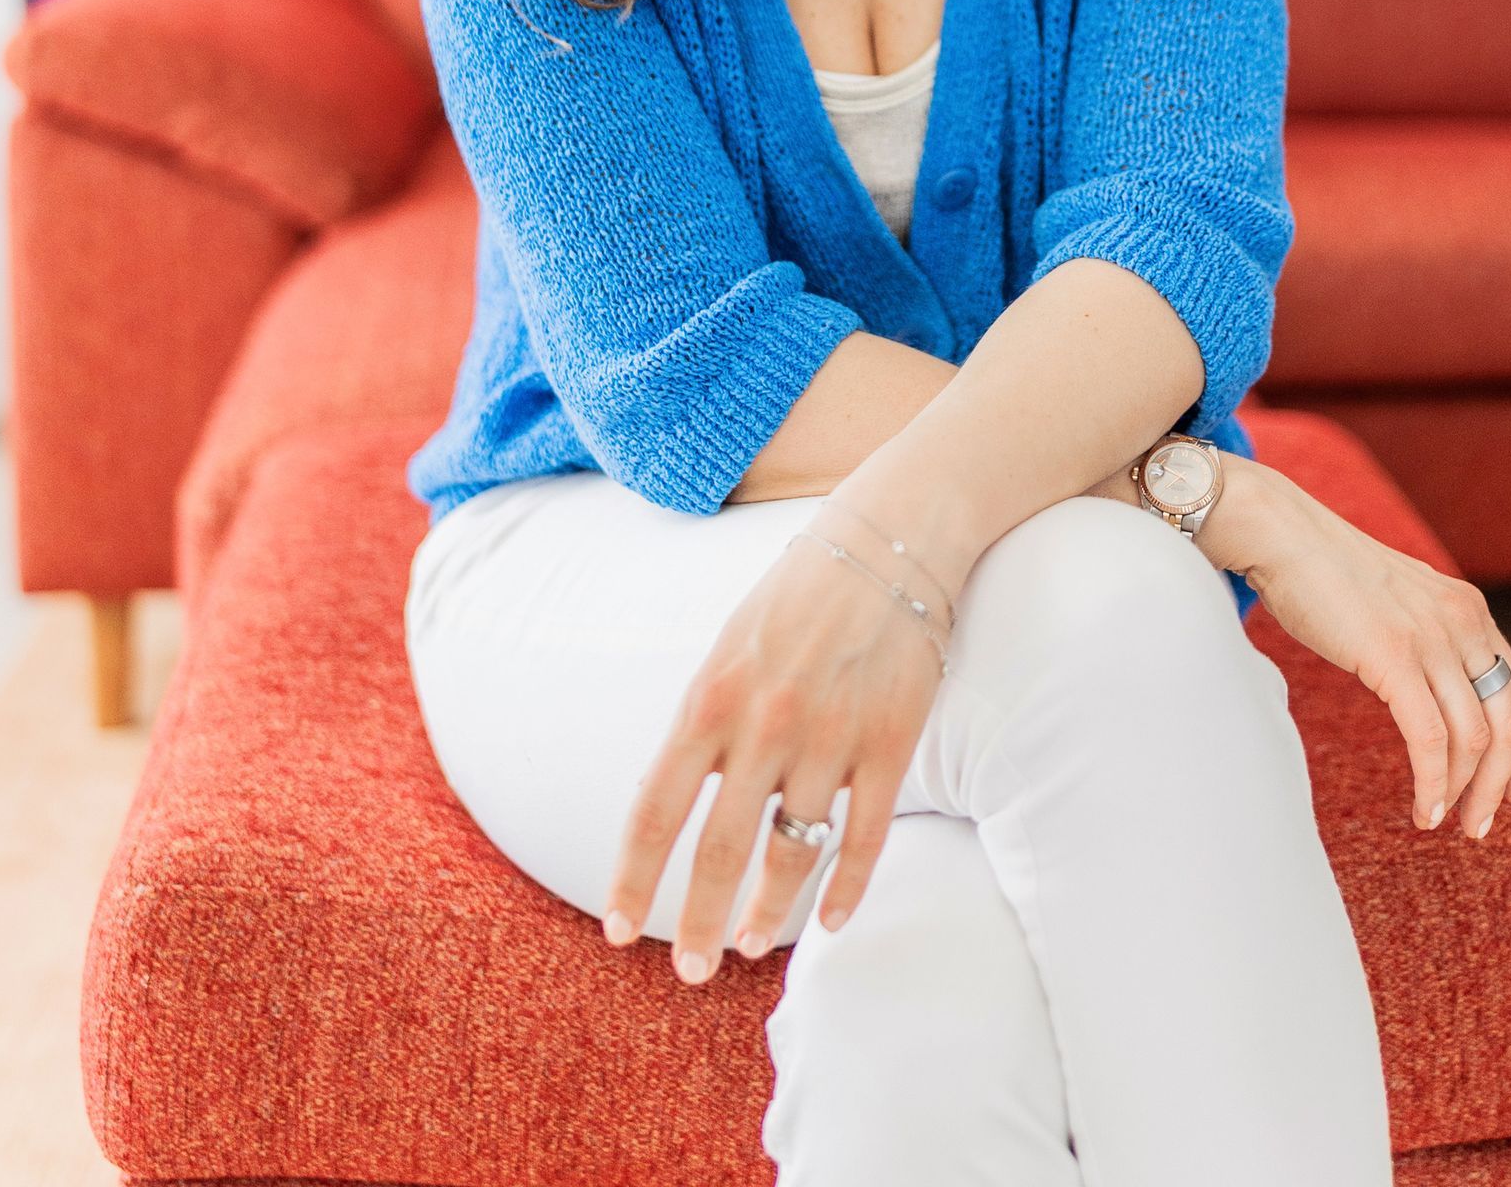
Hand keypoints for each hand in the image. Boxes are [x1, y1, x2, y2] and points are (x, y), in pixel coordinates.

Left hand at [600, 521, 944, 983]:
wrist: (892, 539)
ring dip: (769, 913)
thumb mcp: (729, 646)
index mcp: (711, 698)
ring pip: (793, 854)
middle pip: (721, 851)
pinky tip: (830, 921)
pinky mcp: (891, 744)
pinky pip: (865, 838)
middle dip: (698, 922)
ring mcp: (831, 738)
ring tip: (750, 944)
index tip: (618, 930)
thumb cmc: (799, 592)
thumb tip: (679, 800)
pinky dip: (846, 890)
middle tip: (688, 971)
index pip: (656, 809)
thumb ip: (705, 723)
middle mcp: (765, 726)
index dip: (634, 878)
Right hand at [1211, 457, 1510, 838]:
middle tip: (1480, 825)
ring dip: (1465, 792)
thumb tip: (1431, 686)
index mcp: (1467, 609)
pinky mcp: (1393, 656)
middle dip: (1499, 784)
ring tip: (1443, 822)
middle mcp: (1462, 621)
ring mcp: (1430, 638)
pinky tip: (1422, 809)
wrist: (1281, 533)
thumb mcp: (1398, 600)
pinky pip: (1430, 739)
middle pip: (1506, 722)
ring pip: (1473, 738)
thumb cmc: (1324, 570)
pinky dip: (1433, 783)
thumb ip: (1426, 634)